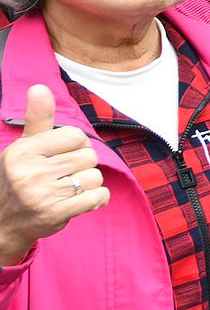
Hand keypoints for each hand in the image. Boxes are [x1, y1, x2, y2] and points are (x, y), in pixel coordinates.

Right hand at [0, 85, 109, 266]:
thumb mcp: (25, 147)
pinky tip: (81, 200)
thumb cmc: (21, 177)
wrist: (6, 222)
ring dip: (88, 184)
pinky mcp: (57, 213)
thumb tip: (40, 87)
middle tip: (64, 175)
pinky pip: (99, 196)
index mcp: (24, 151)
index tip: (62, 155)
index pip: (76, 136)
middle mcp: (30, 172)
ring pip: (95, 177)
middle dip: (83, 165)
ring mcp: (43, 194)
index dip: (76, 145)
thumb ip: (38, 119)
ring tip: (68, 189)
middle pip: (89, 156)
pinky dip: (97, 199)